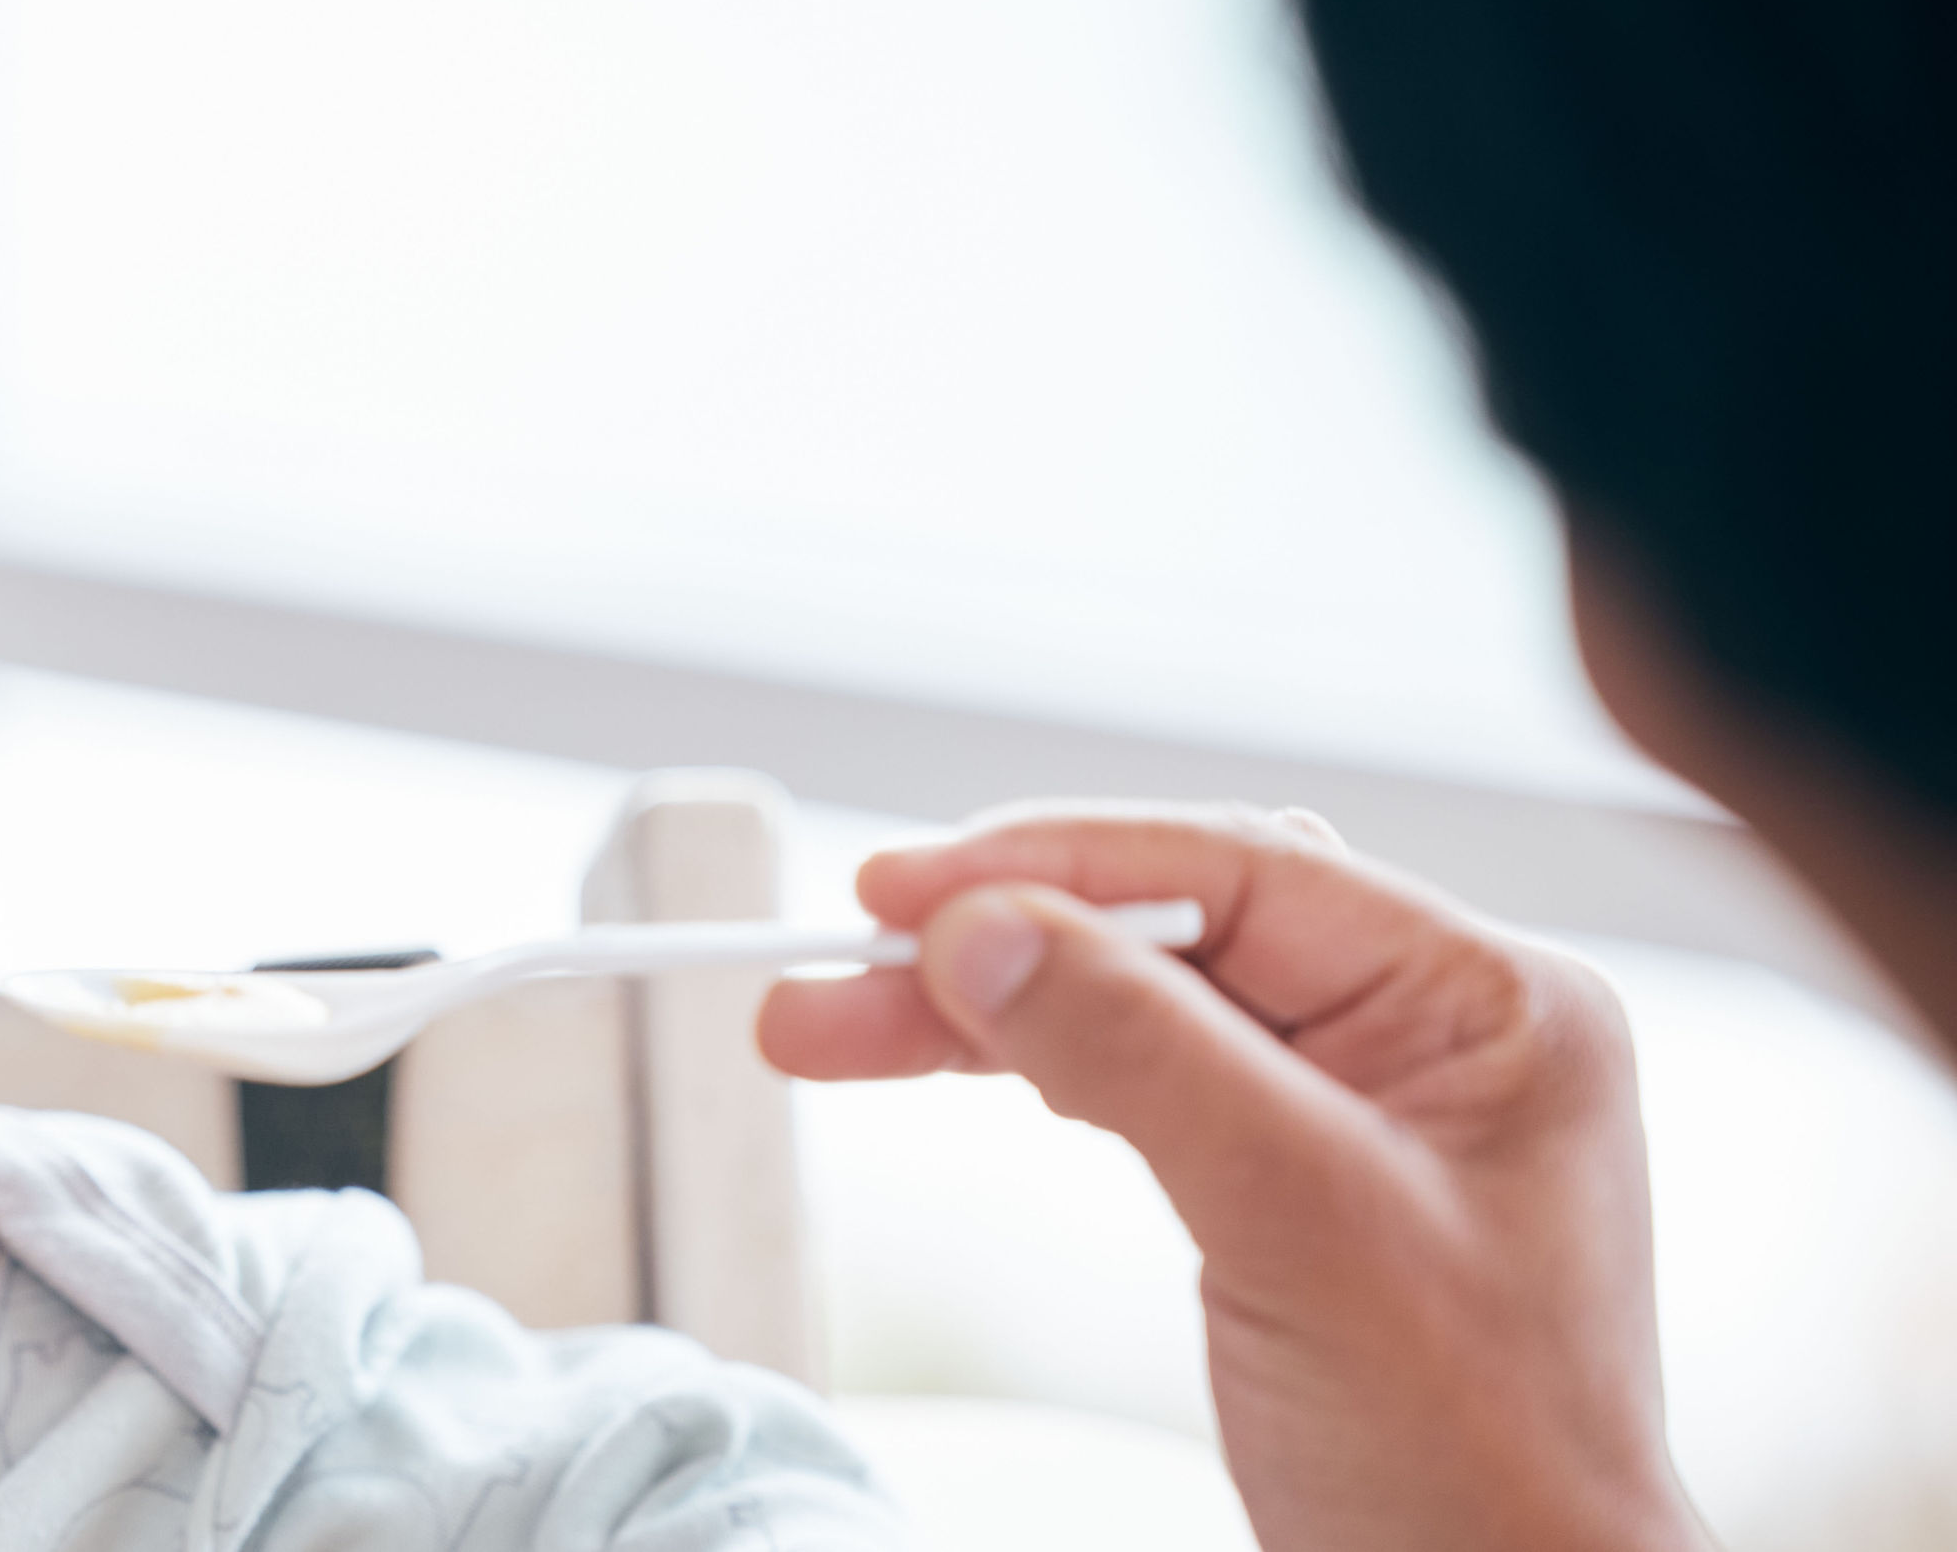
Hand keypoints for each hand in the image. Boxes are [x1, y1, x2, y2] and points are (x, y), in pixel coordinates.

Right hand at [761, 802, 1709, 1551]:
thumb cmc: (1471, 1454)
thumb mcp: (1299, 1226)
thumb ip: (1142, 1055)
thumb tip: (980, 926)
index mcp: (1488, 1003)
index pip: (1240, 871)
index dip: (1052, 865)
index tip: (892, 888)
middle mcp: (1433, 1030)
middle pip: (1172, 929)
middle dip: (994, 940)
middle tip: (832, 973)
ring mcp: (1366, 1104)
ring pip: (1140, 999)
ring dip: (987, 1006)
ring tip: (833, 1029)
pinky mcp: (1298, 1176)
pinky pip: (1146, 1075)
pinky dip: (1035, 1066)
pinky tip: (955, 1062)